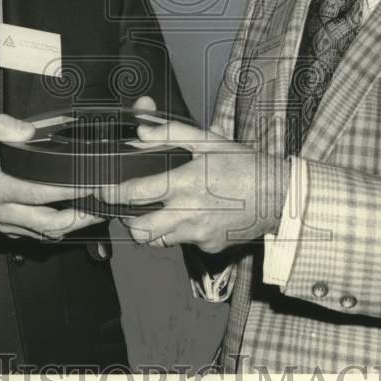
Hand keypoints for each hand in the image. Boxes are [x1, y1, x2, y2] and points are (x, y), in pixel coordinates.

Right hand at [0, 114, 101, 239]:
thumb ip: (0, 126)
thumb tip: (30, 130)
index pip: (38, 194)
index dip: (67, 191)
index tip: (90, 183)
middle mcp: (4, 213)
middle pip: (50, 224)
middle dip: (80, 216)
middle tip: (103, 201)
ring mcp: (7, 225)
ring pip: (47, 234)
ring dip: (75, 225)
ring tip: (98, 210)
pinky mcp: (10, 231)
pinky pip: (39, 235)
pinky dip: (60, 228)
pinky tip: (76, 216)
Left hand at [97, 116, 290, 252]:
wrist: (277, 194)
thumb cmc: (242, 163)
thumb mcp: (208, 140)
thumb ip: (171, 134)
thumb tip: (139, 133)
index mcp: (185, 183)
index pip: (135, 194)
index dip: (112, 193)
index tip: (103, 190)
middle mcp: (189, 213)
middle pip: (140, 229)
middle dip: (128, 220)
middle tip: (131, 207)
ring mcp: (199, 234)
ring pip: (159, 240)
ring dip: (153, 227)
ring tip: (161, 210)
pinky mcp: (209, 247)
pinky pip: (184, 243)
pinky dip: (181, 232)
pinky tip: (193, 216)